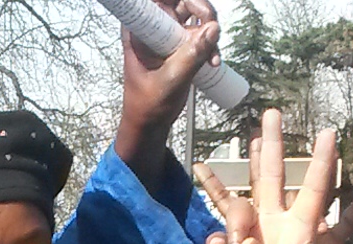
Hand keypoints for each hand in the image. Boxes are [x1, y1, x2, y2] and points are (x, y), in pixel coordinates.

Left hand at [115, 0, 219, 175]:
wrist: (150, 123)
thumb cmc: (147, 104)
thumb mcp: (171, 80)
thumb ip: (192, 55)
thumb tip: (213, 29)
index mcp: (139, 29)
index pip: (155, 0)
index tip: (199, 13)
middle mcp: (152, 26)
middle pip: (180, 0)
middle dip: (201, 8)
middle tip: (211, 24)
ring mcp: (167, 33)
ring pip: (193, 12)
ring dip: (209, 27)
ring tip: (213, 53)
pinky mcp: (179, 42)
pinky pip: (199, 30)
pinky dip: (210, 41)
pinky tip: (213, 61)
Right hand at [194, 110, 352, 243]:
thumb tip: (240, 243)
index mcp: (304, 232)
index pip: (316, 191)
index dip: (323, 163)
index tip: (329, 134)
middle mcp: (279, 226)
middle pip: (276, 179)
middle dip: (274, 148)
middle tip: (272, 115)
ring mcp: (253, 236)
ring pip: (245, 197)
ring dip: (239, 176)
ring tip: (242, 148)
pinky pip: (217, 228)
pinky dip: (215, 225)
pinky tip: (213, 219)